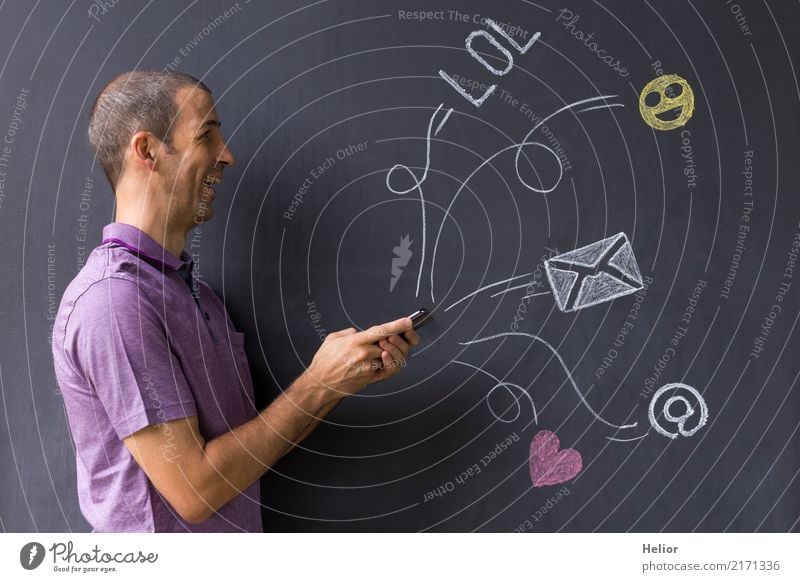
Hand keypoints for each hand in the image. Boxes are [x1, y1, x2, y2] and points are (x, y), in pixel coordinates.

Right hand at [305, 317, 419, 399]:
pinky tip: (373, 364)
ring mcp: (368, 367)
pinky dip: (381, 365)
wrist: (320, 384)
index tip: (407, 321)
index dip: (396, 325)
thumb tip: (359, 332)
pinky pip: (383, 369)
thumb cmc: (325, 362)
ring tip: (367, 356)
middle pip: (387, 344)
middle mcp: (363, 353)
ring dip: (381, 355)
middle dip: (386, 343)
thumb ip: (349, 333)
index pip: (381, 331)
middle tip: (379, 343)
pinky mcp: (369, 377)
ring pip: (385, 357)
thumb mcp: (332, 339)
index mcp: (355, 341)